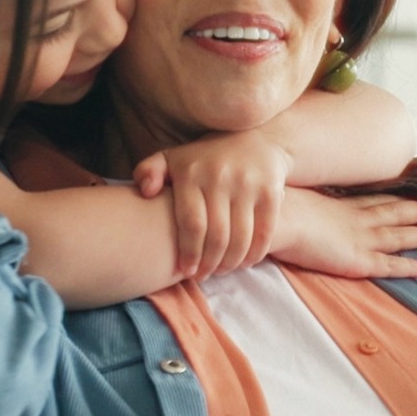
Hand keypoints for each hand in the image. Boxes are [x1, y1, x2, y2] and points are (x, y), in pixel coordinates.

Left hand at [135, 130, 298, 278]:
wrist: (256, 139)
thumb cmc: (205, 159)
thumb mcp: (172, 158)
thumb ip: (148, 171)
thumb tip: (145, 192)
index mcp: (192, 172)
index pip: (191, 224)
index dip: (189, 253)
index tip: (185, 271)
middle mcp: (220, 176)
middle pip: (217, 236)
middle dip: (209, 264)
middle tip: (203, 276)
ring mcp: (248, 183)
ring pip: (240, 238)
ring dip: (231, 263)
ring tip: (221, 271)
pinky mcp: (271, 191)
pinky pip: (264, 232)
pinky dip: (255, 254)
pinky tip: (245, 262)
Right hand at [265, 188, 416, 280]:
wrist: (276, 218)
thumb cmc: (274, 210)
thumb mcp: (289, 200)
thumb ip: (295, 203)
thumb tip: (286, 202)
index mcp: (337, 205)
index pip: (371, 200)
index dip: (391, 196)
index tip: (409, 191)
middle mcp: (353, 219)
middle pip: (391, 212)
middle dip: (414, 210)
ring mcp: (358, 238)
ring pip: (397, 236)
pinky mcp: (357, 259)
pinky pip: (388, 265)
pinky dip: (408, 266)